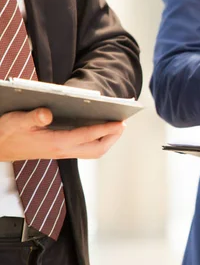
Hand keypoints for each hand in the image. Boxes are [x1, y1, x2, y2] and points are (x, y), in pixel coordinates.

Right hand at [0, 108, 125, 161]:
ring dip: (107, 140)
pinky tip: (100, 129)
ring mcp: (63, 153)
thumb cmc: (6, 133)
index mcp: (55, 143)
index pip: (87, 136)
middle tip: (123, 125)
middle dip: (112, 138)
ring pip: (93, 151)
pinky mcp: (60, 151)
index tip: (120, 122)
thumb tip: (47, 112)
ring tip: (116, 127)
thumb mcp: (16, 120)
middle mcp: (62, 150)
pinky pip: (86, 149)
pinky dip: (97, 140)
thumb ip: (33, 116)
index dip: (105, 129)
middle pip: (97, 149)